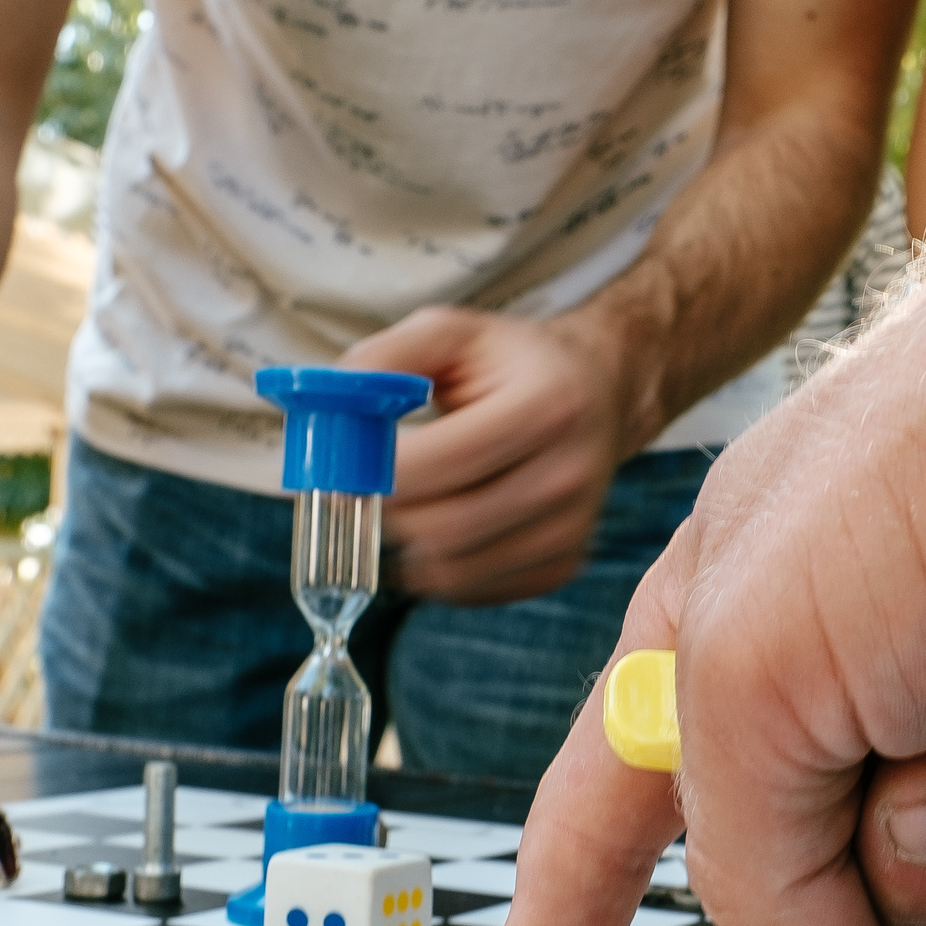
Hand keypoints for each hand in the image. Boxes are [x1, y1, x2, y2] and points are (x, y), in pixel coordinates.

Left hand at [341, 307, 647, 605]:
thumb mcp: (452, 335)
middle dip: (390, 514)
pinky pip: (476, 591)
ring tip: (406, 506)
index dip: (379, 471)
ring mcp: (571, 527)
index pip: (440, 463)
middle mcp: (569, 474)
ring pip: (455, 570)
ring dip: (410, 547)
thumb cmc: (511, 364)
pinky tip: (439, 530)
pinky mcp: (562, 565)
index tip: (353, 462)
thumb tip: (329, 402)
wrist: (595, 395)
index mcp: (547, 406)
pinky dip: (440, 571)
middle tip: (370, 490)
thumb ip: (388, 358)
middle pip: (445, 527)